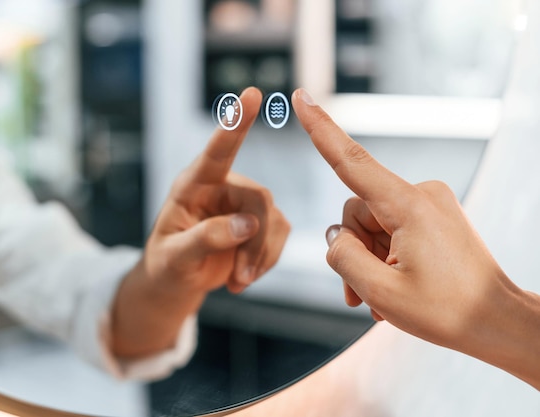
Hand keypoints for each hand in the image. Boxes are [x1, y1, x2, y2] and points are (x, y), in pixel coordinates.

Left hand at [110, 87, 289, 358]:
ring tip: (237, 282)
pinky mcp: (260, 223)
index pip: (217, 151)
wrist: (177, 279)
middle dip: (255, 243)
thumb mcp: (174, 256)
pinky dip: (267, 261)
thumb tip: (247, 224)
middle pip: (259, 199)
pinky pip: (280, 235)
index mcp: (193, 185)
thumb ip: (205, 238)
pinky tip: (244, 277)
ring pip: (273, 220)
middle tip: (242, 277)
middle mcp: (222, 187)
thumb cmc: (166, 263)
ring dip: (261, 257)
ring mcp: (243, 204)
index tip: (251, 94)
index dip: (235, 124)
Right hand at [291, 88, 539, 388]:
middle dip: (352, 251)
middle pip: (356, 211)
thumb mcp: (380, 292)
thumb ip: (342, 257)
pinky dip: (383, 257)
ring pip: (371, 225)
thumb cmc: (447, 311)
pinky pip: (391, 229)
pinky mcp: (434, 217)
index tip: (303, 99)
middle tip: (360, 294)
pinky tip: (392, 289)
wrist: (498, 322)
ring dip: (367, 260)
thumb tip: (335, 237)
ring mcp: (430, 205)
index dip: (320, 129)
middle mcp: (421, 194)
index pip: (352, 161)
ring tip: (380, 299)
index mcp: (409, 206)